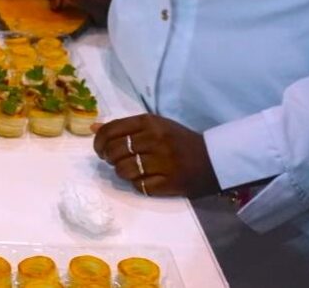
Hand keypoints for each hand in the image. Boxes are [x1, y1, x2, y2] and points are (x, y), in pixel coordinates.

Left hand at [92, 114, 220, 198]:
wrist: (214, 159)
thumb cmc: (178, 140)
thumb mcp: (153, 125)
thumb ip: (124, 127)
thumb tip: (93, 128)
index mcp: (149, 122)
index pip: (111, 130)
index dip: (98, 142)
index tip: (100, 150)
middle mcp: (155, 139)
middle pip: (114, 151)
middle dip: (109, 158)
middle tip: (115, 160)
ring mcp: (163, 161)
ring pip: (123, 170)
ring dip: (122, 172)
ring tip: (130, 169)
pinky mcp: (170, 182)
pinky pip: (139, 186)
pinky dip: (138, 184)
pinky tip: (145, 179)